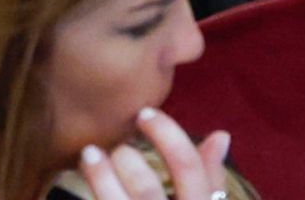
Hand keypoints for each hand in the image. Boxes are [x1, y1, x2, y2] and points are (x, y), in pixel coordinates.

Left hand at [78, 107, 229, 198]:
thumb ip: (209, 178)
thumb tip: (221, 135)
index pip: (191, 171)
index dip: (167, 134)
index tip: (144, 113)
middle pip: (146, 188)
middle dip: (126, 159)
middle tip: (118, 148)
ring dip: (99, 174)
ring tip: (89, 154)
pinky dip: (94, 191)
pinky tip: (83, 176)